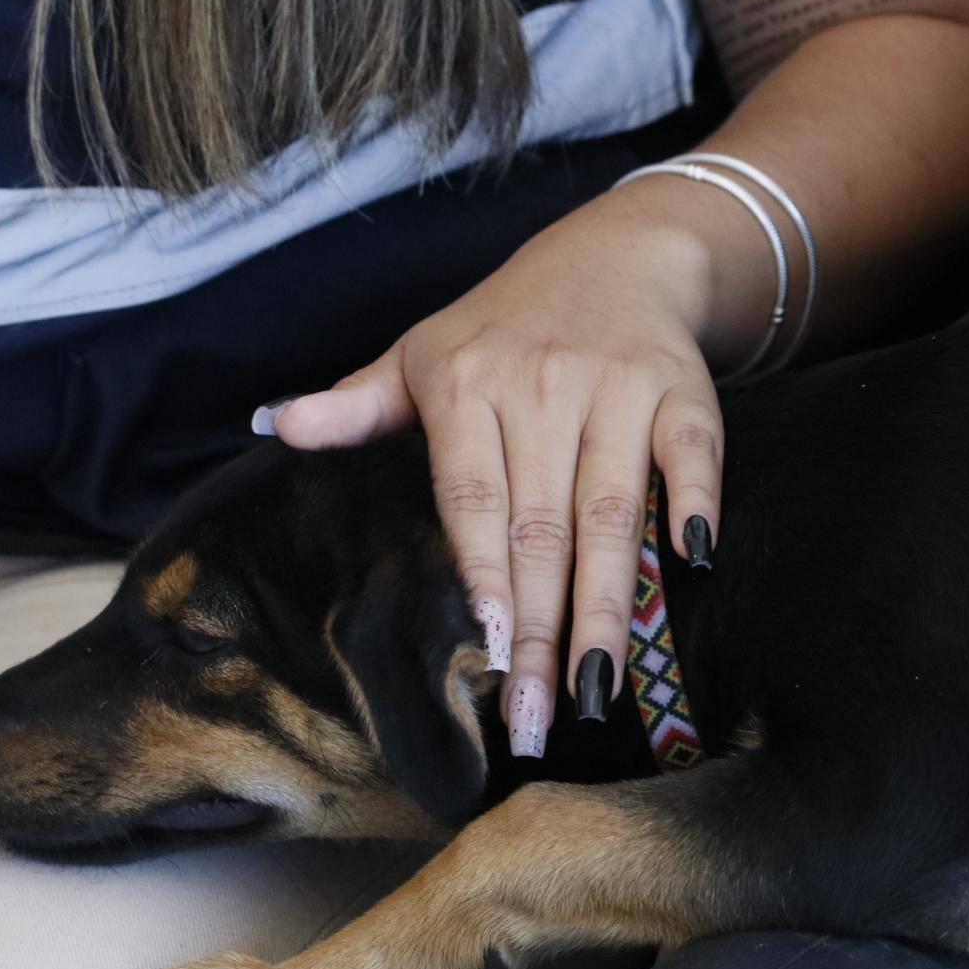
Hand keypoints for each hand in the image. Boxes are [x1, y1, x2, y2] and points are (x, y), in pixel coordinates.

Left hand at [267, 190, 735, 757]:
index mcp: (468, 384)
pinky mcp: (683, 389)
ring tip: (598, 688)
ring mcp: (618, 387)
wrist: (617, 252)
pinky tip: (688, 571)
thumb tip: (278, 427)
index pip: (474, 501)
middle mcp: (543, 384)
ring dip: (608, 606)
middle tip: (538, 716)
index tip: (491, 654)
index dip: (484, 578)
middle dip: (543, 630)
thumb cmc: (509, 325)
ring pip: (611, 513)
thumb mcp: (424, 353)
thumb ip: (360, 404)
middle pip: (542, 527)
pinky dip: (691, 508)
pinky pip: (689, 457)